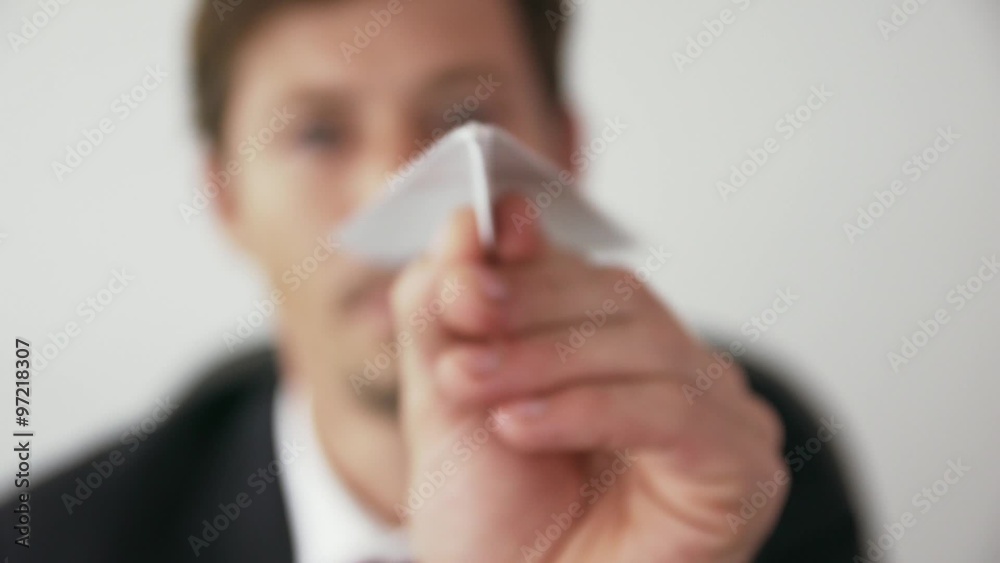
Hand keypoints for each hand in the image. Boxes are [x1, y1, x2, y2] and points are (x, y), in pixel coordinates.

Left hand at [391, 197, 788, 561]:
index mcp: (613, 352)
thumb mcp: (448, 405)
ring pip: (642, 342)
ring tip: (468, 380)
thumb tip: (465, 224)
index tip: (477, 237)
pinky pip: (669, 409)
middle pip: (617, 295)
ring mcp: (718, 415)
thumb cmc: (492, 530)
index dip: (533, 250)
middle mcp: (675, 373)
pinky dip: (587, 409)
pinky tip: (520, 425)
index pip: (584, 272)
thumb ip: (447, 314)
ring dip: (543, 357)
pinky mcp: (740, 466)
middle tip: (459, 309)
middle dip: (526, 300)